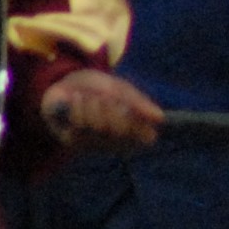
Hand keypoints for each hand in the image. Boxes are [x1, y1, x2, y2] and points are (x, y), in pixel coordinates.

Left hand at [40, 69, 160, 150]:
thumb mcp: (123, 89)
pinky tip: (76, 100)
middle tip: (104, 97)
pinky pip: (80, 125)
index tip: (130, 106)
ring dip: (93, 104)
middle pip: (122, 129)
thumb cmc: (100, 88)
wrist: (67, 83)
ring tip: (88, 97)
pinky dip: (78, 106)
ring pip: (100, 126)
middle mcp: (117, 142)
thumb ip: (140, 104)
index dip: (139, 121)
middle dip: (112, 107)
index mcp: (134, 130)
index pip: (147, 138)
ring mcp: (95, 144)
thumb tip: (161, 118)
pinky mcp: (74, 141)